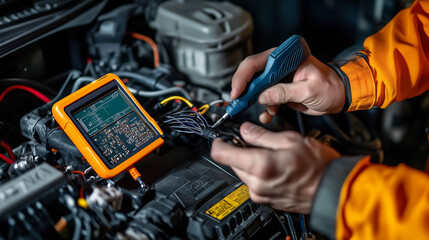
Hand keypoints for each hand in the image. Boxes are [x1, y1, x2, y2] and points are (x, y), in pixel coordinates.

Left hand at [210, 122, 339, 212]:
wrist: (331, 189)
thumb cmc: (317, 166)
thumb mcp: (290, 139)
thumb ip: (261, 135)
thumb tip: (245, 130)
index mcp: (259, 166)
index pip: (221, 154)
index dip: (218, 142)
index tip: (222, 136)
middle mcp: (256, 183)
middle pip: (232, 162)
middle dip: (239, 150)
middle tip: (255, 141)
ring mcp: (260, 194)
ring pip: (242, 172)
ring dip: (249, 161)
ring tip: (270, 154)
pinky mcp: (266, 200)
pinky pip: (253, 182)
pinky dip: (258, 172)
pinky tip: (275, 166)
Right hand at [231, 50, 344, 123]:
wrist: (338, 97)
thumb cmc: (330, 87)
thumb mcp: (309, 90)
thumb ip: (285, 92)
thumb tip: (263, 97)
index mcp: (285, 58)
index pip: (256, 62)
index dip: (243, 76)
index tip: (238, 92)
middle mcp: (279, 66)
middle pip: (252, 75)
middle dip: (244, 91)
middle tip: (238, 104)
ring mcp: (278, 79)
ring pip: (256, 90)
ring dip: (253, 102)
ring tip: (257, 112)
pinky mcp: (279, 91)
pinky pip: (265, 100)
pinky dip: (264, 110)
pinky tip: (267, 115)